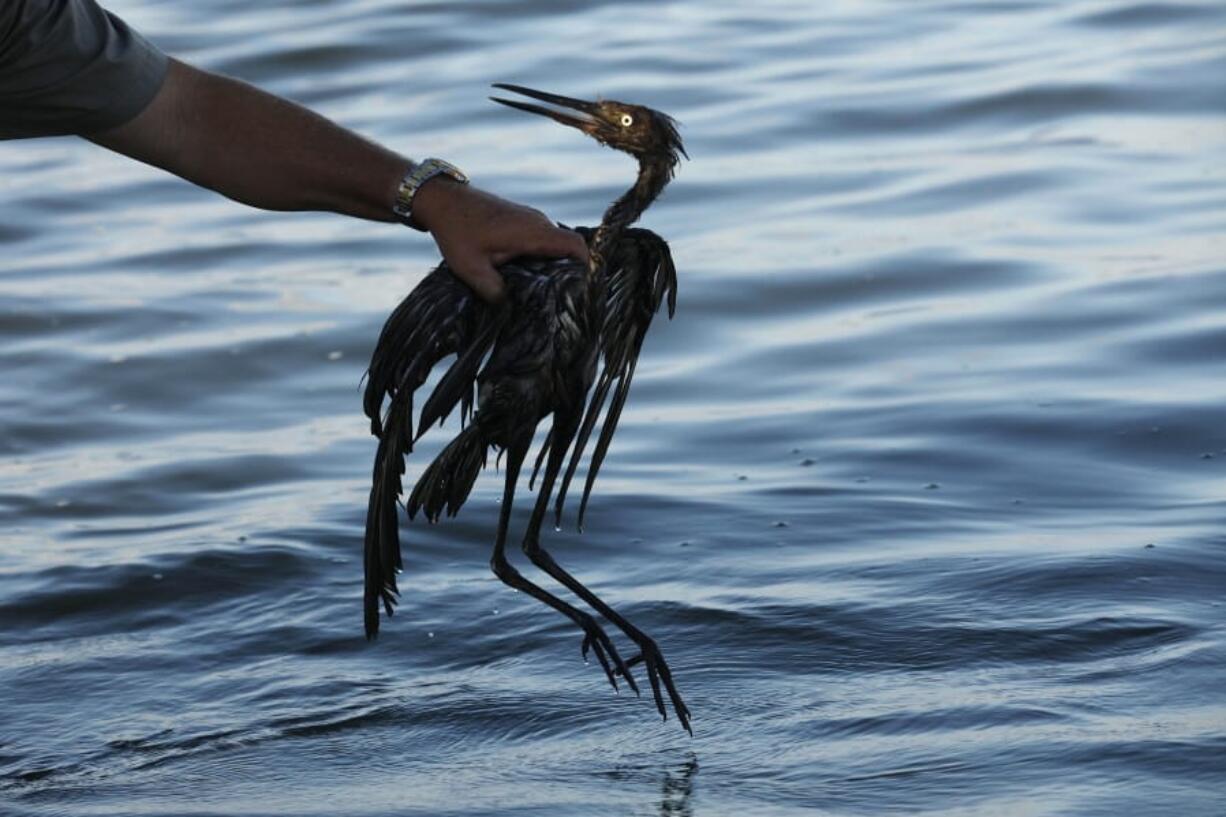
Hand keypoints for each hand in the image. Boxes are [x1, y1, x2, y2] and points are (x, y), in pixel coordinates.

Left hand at [412, 178, 588, 302]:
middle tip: (560, 298)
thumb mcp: (471, 269)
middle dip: (568, 272)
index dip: (586, 266)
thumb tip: (509, 308)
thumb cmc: (456, 231)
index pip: (575, 245)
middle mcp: (538, 223)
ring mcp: (531, 218)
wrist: (442, 200)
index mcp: (532, 233)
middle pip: (568, 248)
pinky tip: (525, 274)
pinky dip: (540, 256)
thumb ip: (494, 291)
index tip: (582, 288)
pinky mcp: (522, 220)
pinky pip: (542, 239)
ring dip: (552, 265)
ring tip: (542, 290)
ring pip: (554, 244)